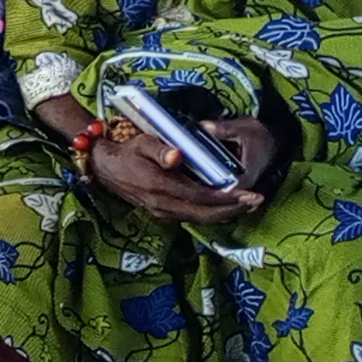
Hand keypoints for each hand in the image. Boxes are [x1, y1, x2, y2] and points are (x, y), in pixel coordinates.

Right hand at [83, 113, 270, 224]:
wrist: (104, 168)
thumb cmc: (127, 151)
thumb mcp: (143, 142)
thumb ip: (161, 149)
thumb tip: (176, 157)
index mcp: (161, 186)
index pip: (201, 197)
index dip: (227, 198)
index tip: (250, 194)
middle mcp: (163, 205)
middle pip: (205, 214)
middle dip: (233, 210)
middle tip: (257, 201)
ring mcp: (162, 212)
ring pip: (200, 219)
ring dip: (225, 213)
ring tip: (247, 204)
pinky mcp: (162, 212)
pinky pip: (192, 217)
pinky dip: (212, 213)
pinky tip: (225, 205)